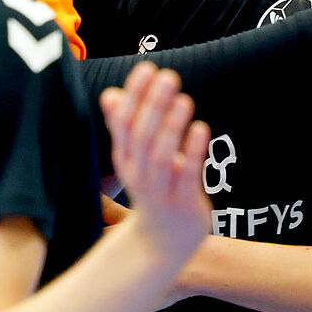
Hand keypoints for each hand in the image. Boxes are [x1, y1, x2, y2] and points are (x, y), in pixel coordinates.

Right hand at [99, 62, 210, 265]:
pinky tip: (201, 129)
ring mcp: (161, 189)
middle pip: (141, 136)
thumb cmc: (152, 191)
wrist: (161, 244)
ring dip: (171, 127)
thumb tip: (110, 94)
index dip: (134, 95)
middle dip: (153, 104)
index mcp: (126, 158)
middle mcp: (139, 172)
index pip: (124, 123)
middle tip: (168, 75)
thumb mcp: (133, 159)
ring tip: (184, 99)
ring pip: (161, 156)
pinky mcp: (183, 202)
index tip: (146, 68)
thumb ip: (124, 127)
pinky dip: (192, 152)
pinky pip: (187, 176)